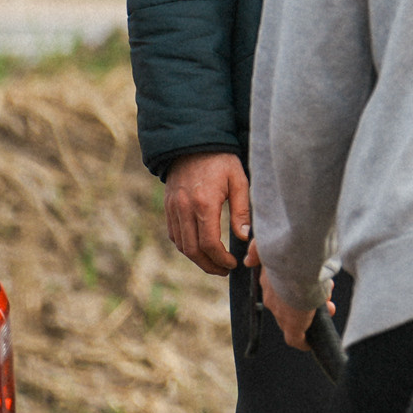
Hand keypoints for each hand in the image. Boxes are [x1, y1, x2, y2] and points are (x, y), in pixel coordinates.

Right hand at [164, 152, 248, 274]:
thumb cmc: (221, 160)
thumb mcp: (238, 180)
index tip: (232, 264)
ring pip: (180, 244)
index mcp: (204, 203)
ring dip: (196, 259)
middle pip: (192, 250)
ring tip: (213, 263)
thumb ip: (241, 210)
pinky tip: (199, 248)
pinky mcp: (168, 206)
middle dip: (208, 265)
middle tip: (223, 271)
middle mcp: (184, 208)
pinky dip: (185, 246)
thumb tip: (245, 237)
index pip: (209, 243)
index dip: (221, 259)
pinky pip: (173, 234)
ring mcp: (173, 207)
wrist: (193, 142)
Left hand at [244, 239, 327, 351]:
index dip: (295, 288)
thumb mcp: (269, 246)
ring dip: (311, 314)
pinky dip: (303, 342)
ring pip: (295, 319)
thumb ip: (257, 252)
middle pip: (288, 305)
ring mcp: (282, 313)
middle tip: (326, 297)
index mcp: (268, 280)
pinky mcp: (292, 326)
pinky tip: (309, 343)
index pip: (278, 289)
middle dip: (307, 301)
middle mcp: (271, 298)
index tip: (311, 283)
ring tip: (328, 307)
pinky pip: (295, 339)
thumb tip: (248, 261)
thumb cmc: (289, 251)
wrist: (296, 265)